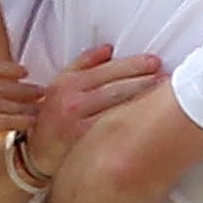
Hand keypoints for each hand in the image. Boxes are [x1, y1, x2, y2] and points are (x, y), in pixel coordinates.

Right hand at [28, 45, 164, 174]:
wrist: (36, 153)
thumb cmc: (52, 117)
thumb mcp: (59, 84)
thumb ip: (82, 64)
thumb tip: (108, 49)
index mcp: (68, 83)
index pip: (106, 70)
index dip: (133, 65)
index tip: (154, 62)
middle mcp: (72, 100)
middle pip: (115, 87)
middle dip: (144, 79)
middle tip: (167, 75)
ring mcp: (78, 122)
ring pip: (116, 106)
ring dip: (142, 96)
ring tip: (163, 91)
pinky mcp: (83, 141)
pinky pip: (112, 126)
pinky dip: (132, 119)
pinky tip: (147, 116)